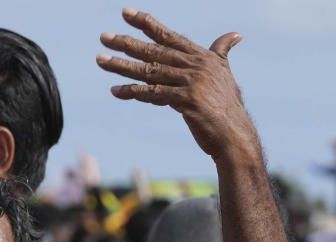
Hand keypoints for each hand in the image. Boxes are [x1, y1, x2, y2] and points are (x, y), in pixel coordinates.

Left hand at [97, 8, 256, 159]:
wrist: (235, 135)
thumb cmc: (227, 108)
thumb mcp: (225, 75)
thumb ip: (222, 53)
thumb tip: (234, 35)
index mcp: (202, 56)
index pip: (168, 36)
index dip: (147, 23)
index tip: (126, 13)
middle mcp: (195, 65)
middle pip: (154, 51)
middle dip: (126, 43)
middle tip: (103, 36)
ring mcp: (191, 82)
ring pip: (149, 70)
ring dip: (122, 65)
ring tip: (100, 59)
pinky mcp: (186, 100)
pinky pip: (153, 94)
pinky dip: (133, 91)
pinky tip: (115, 90)